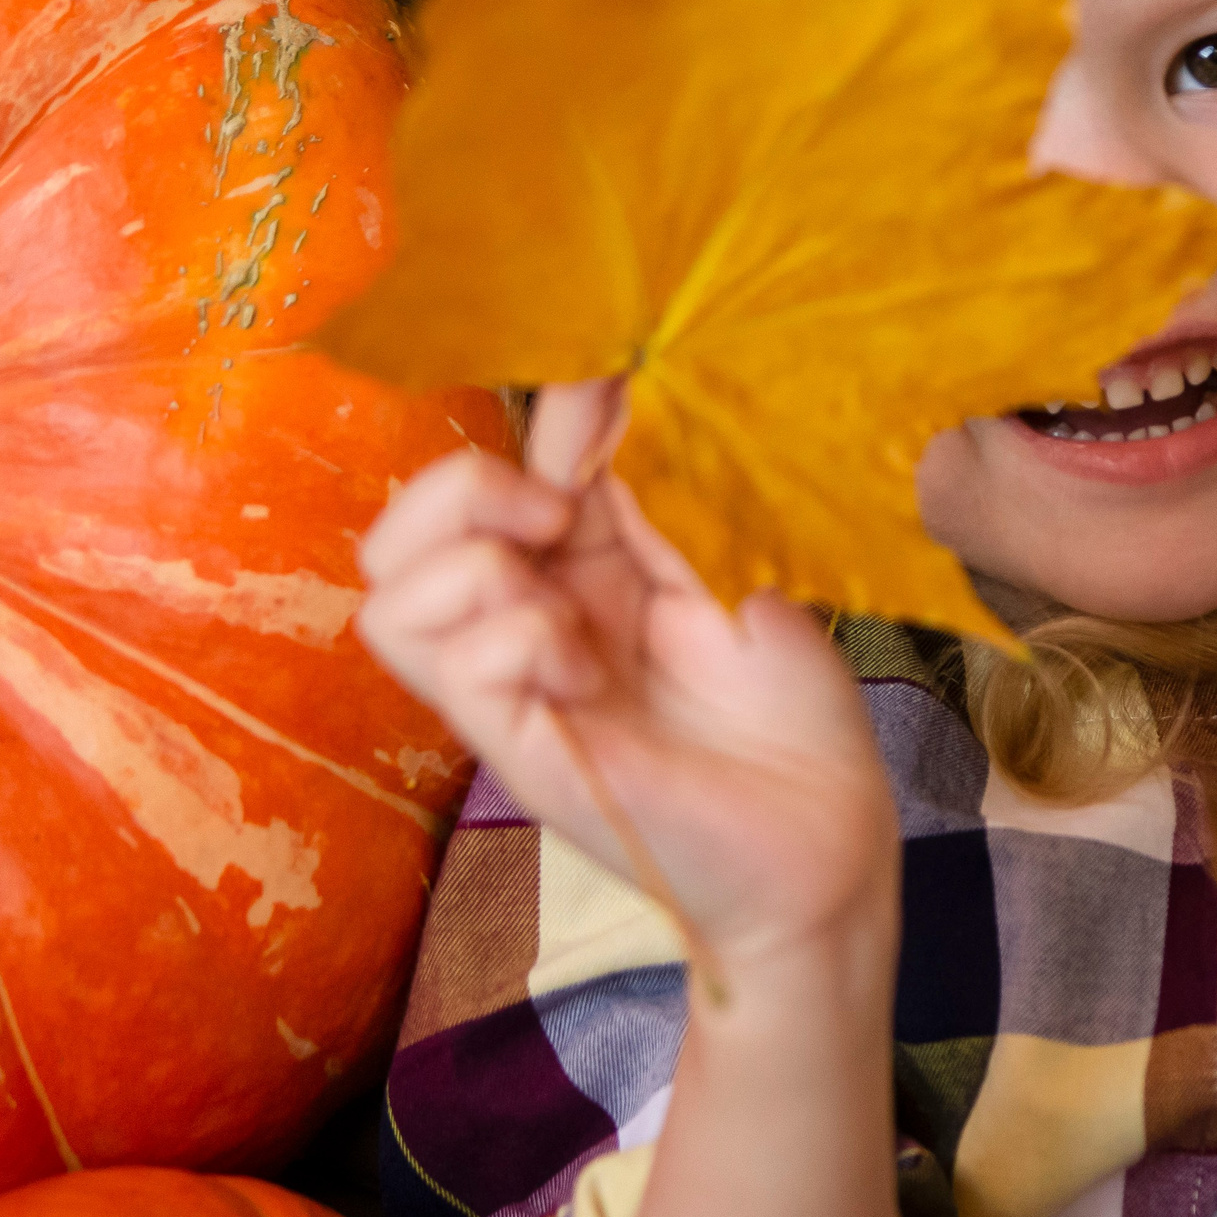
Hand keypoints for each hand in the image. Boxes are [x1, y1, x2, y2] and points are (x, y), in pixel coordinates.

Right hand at [355, 379, 900, 972]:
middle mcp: (525, 625)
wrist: (826, 837)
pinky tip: (587, 673)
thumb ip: (655, 479)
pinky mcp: (522, 751)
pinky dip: (518, 640)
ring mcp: (514, 692)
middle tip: (559, 516)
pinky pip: (459, 663)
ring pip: (390, 598)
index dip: (525, 427)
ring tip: (569, 610)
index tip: (607, 397)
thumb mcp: (730, 560)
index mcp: (574, 571)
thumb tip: (594, 378)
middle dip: (459, 490)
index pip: (480, 479)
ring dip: (474, 568)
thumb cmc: (790, 710)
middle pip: (398, 535)